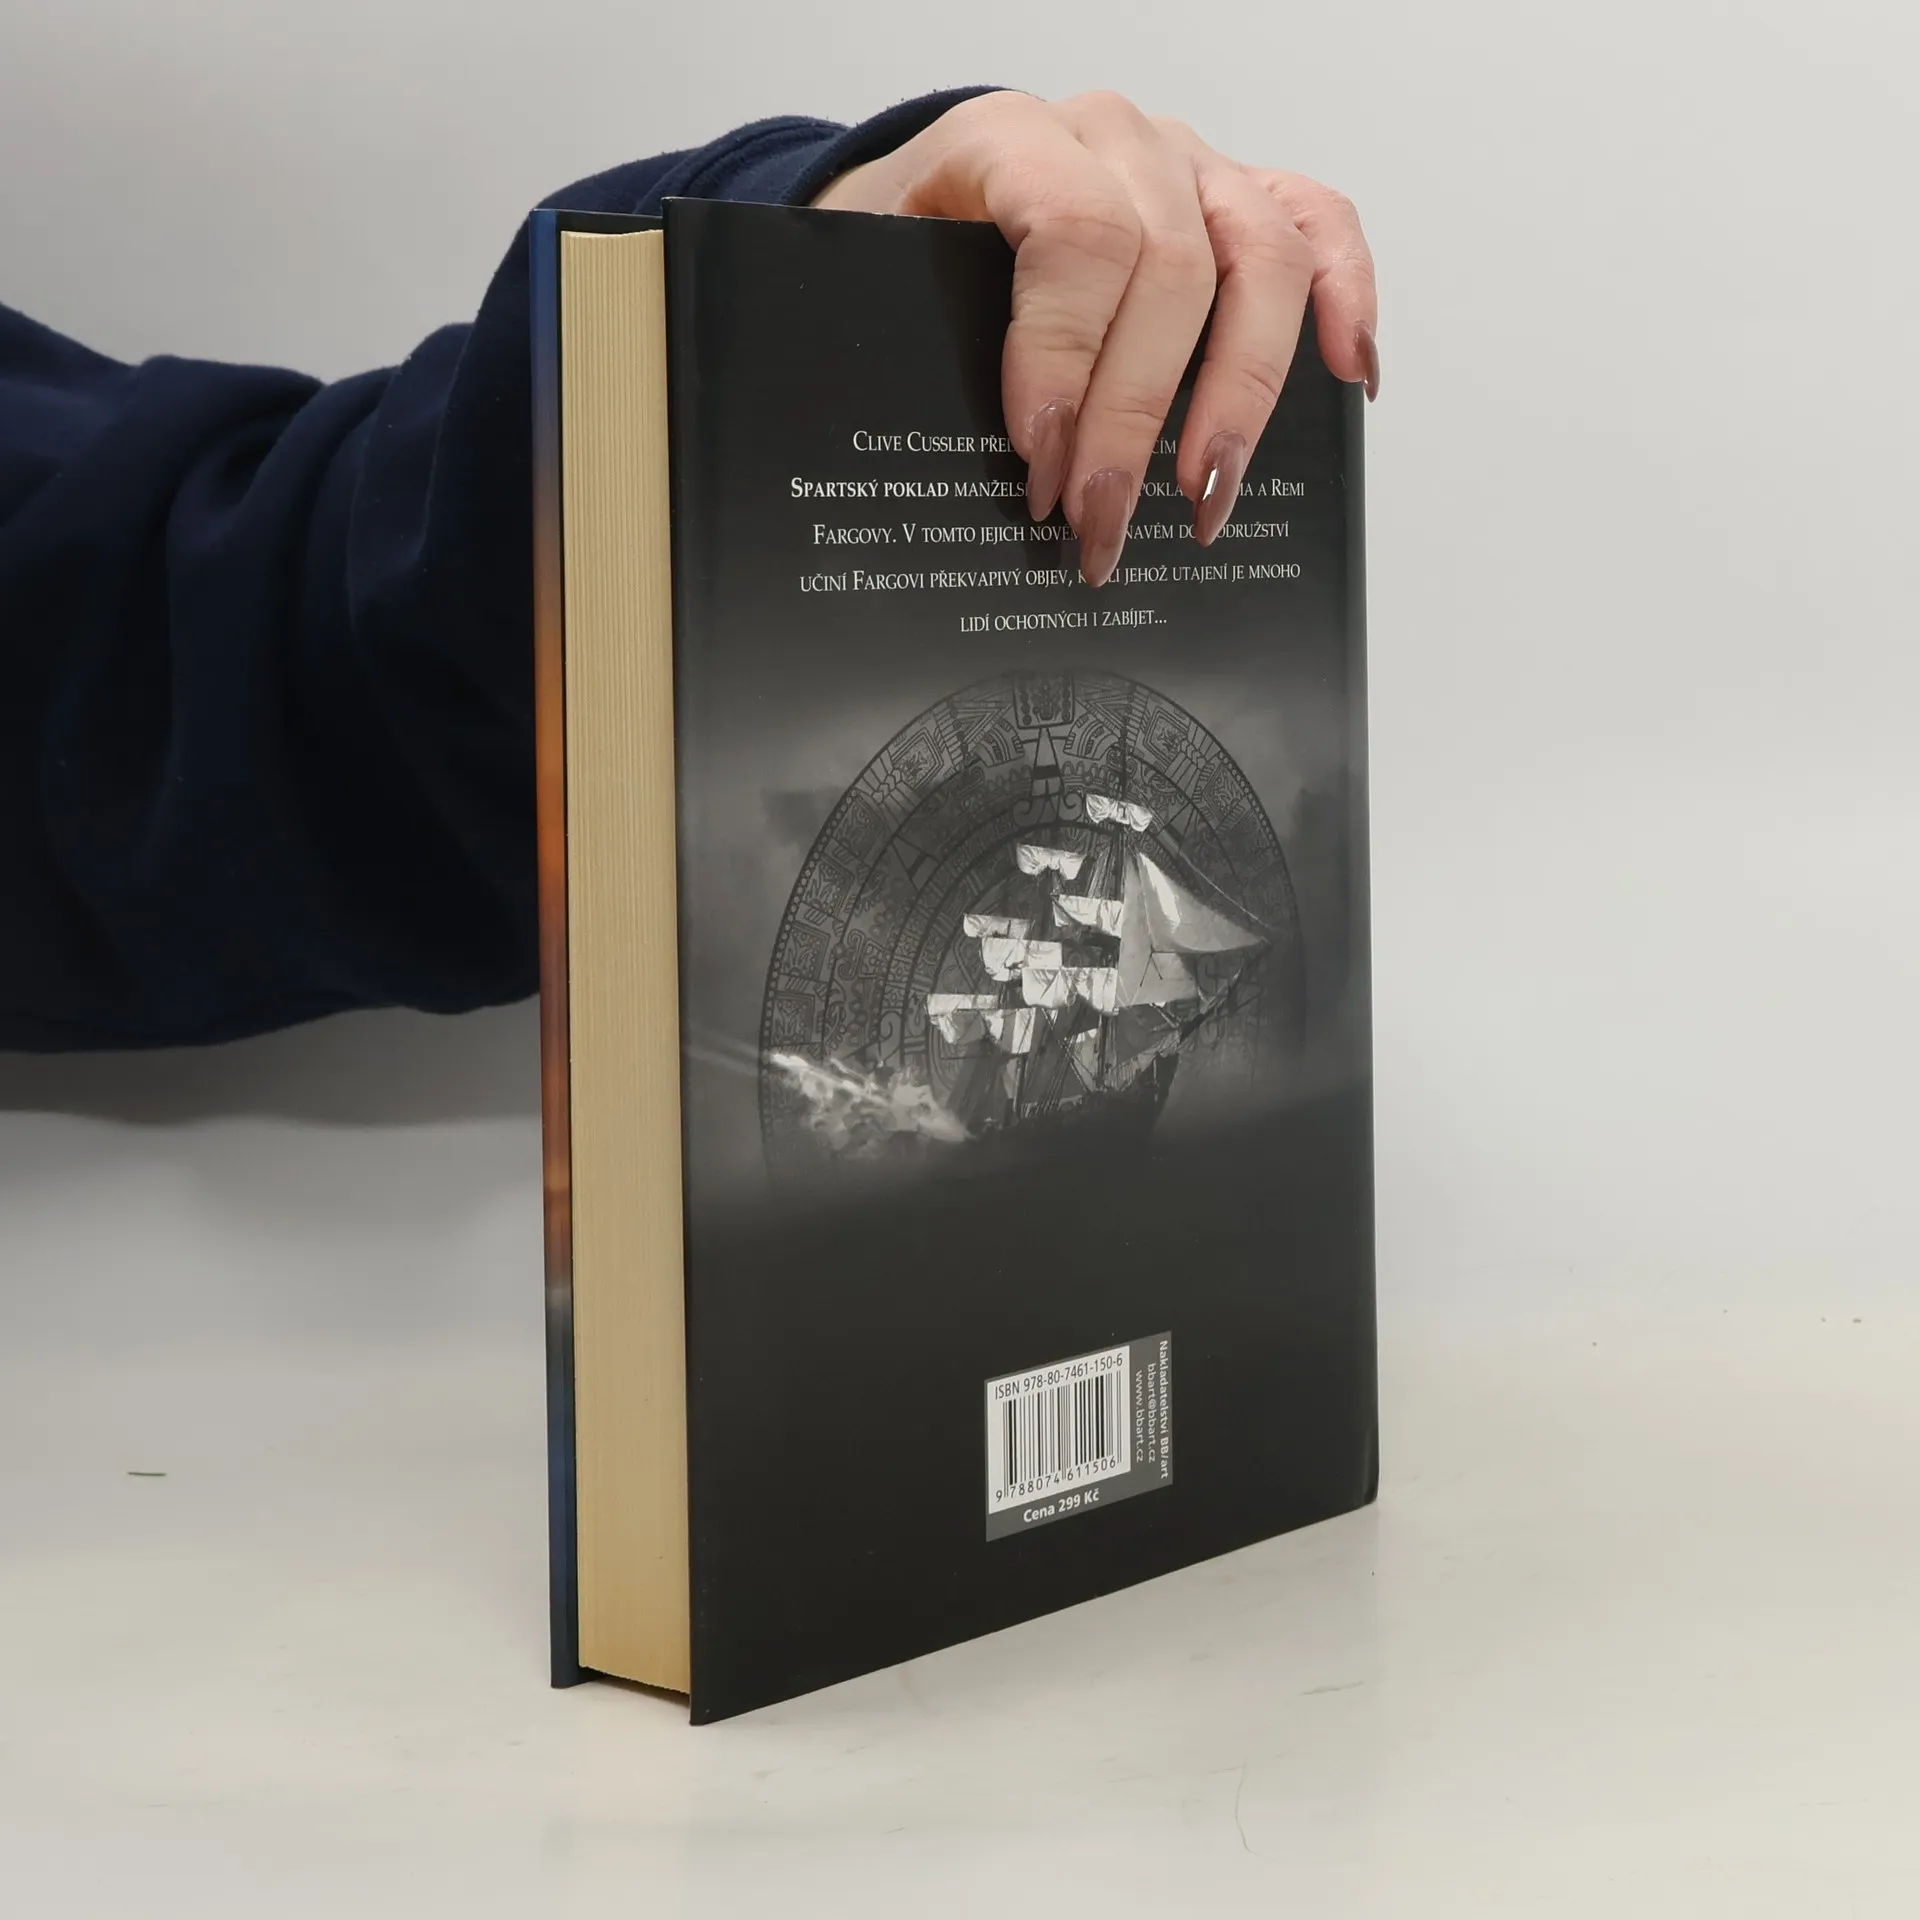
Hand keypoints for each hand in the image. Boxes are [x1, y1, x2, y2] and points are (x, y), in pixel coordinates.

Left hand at [811, 89, 1378, 587]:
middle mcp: (1116, 139)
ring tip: (1205, 497)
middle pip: (1171, 269)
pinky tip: (1347, 381)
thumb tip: (954, 488)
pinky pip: (1321, 226)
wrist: (929, 197)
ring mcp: (1191, 163)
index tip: (1042, 466)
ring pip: (1260, 257)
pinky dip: (1345, 300)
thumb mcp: (882, 287)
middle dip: (1135, 421)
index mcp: (1014, 138)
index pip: (1075, 234)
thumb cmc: (911, 253)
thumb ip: (921, 356)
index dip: (1066, 359)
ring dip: (1241, 393)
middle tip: (1102, 525)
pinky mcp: (1242, 195)